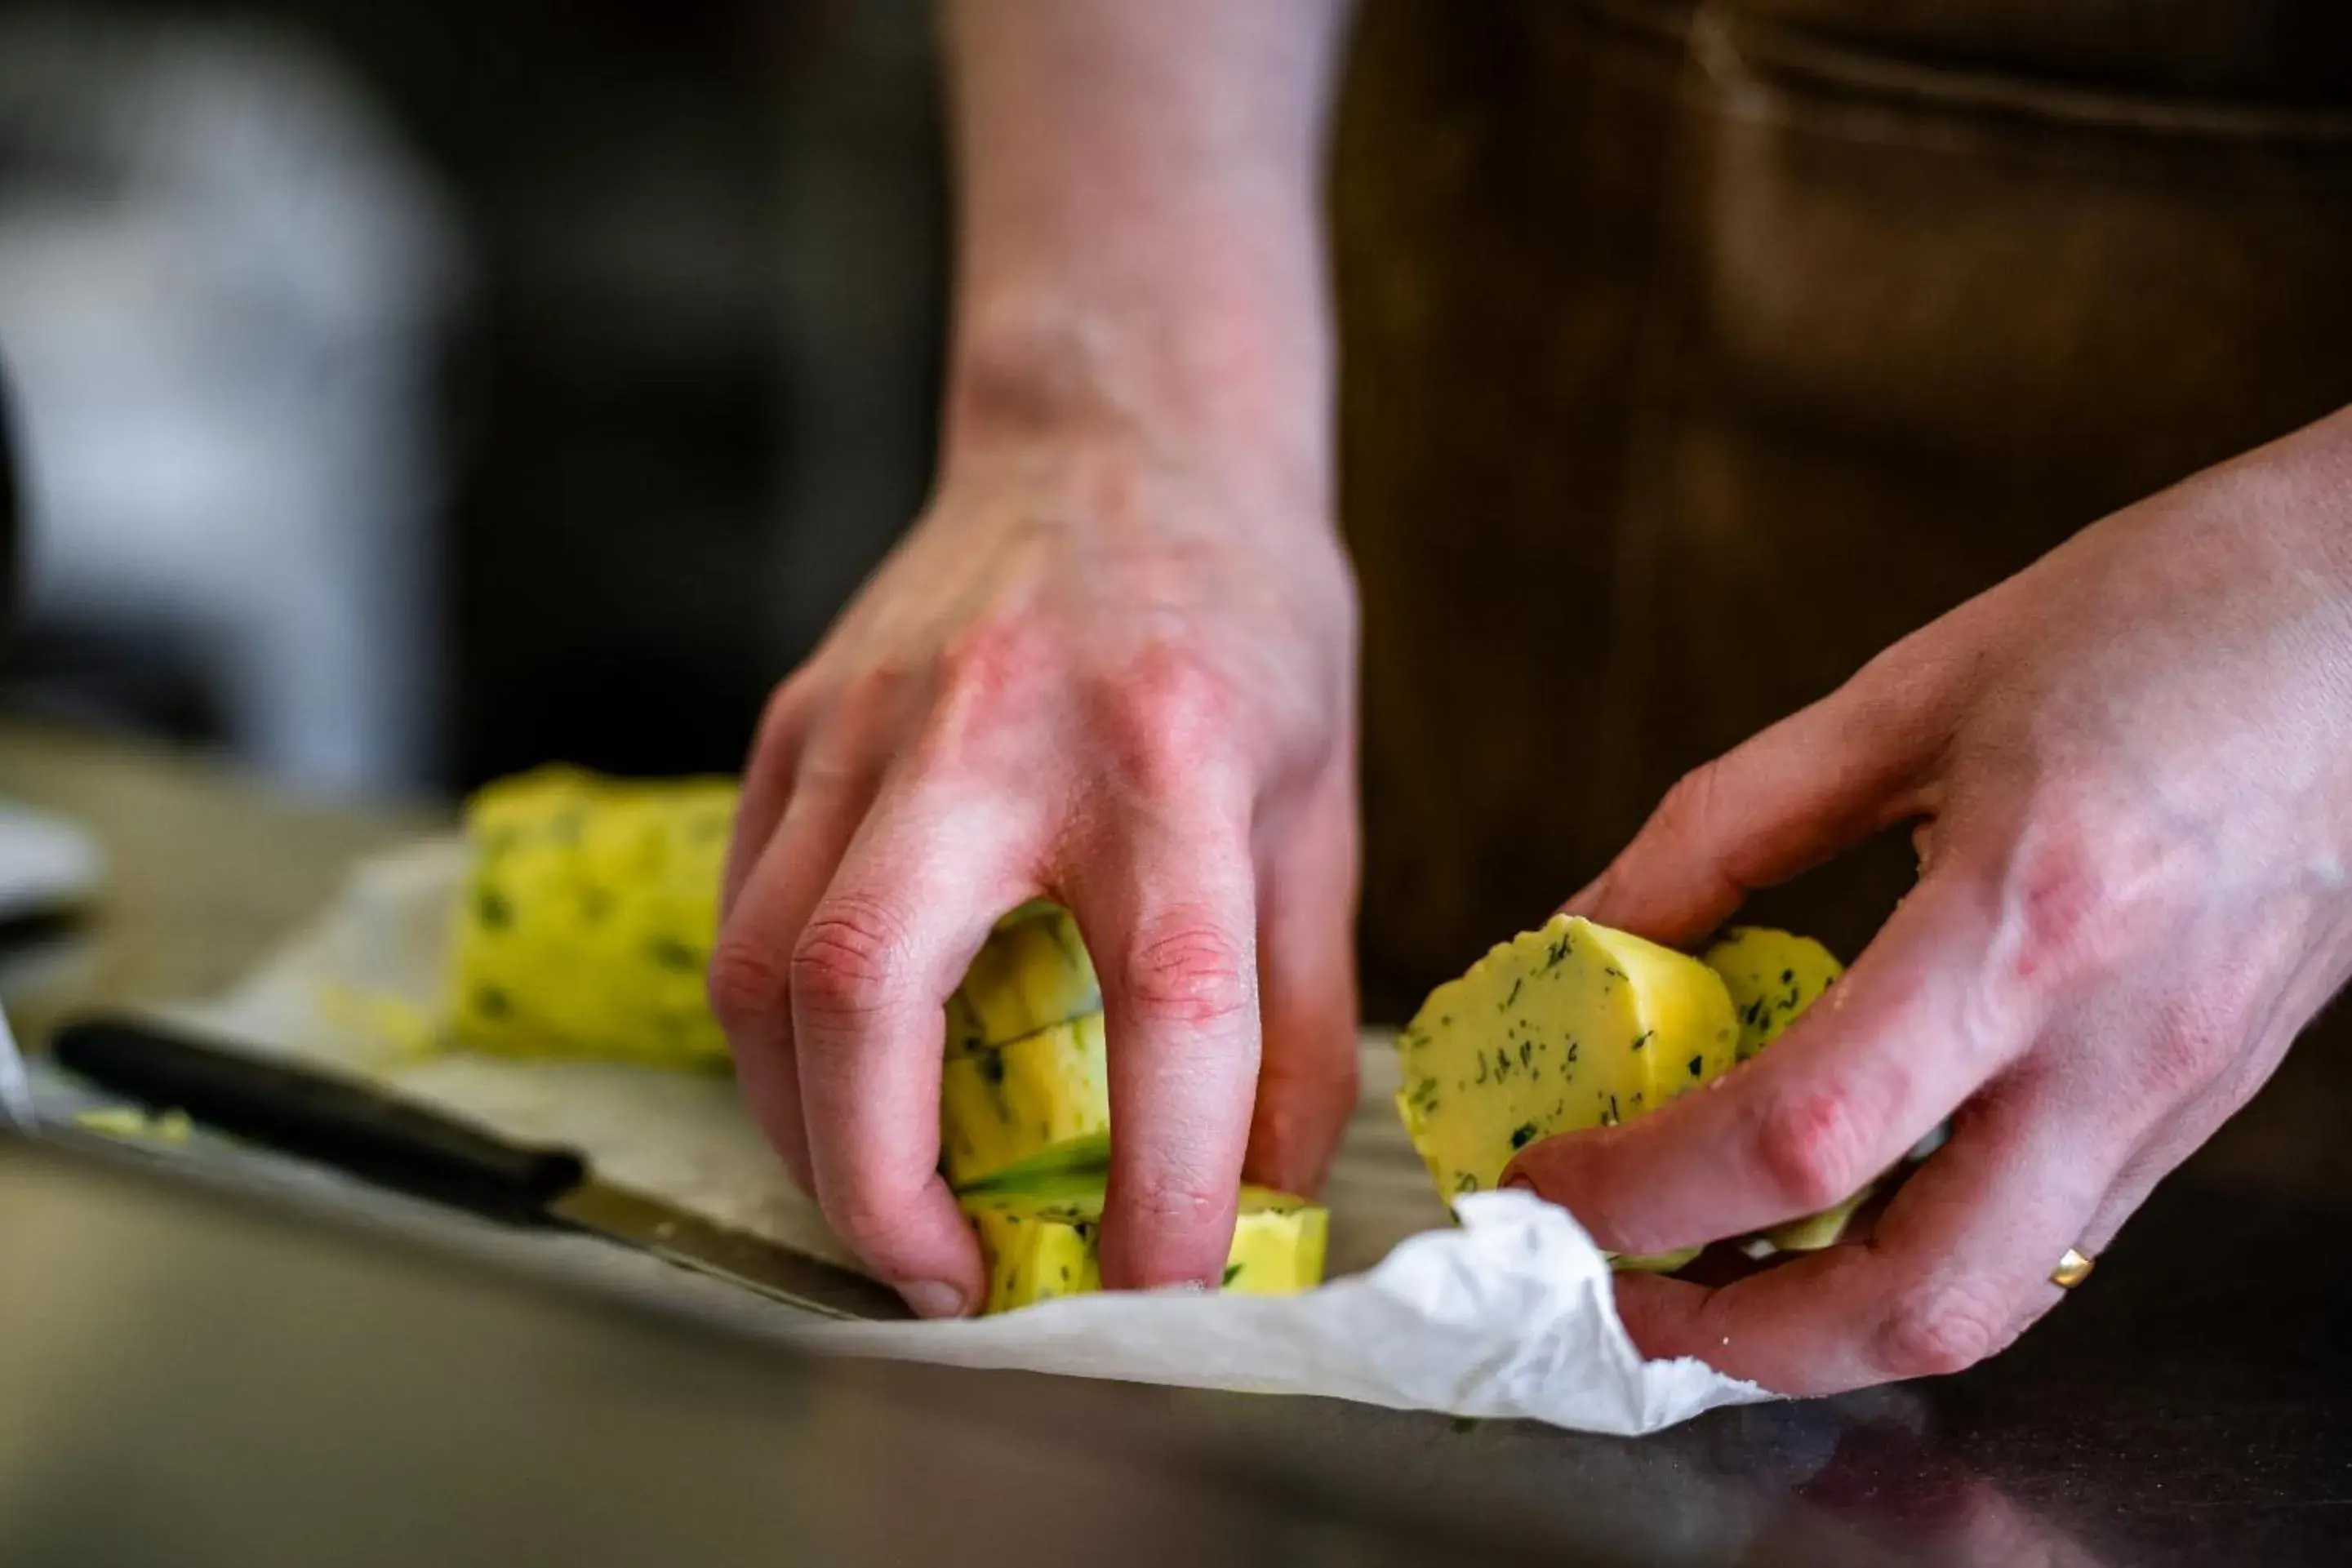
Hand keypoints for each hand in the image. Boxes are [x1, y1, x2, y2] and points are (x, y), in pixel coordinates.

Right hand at [710, 422, 1359, 1317]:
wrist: (1120, 439)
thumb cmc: (1242, 621)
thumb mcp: (1320, 802)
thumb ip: (1294, 1004)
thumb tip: (1260, 1195)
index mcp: (1172, 749)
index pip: (1167, 1004)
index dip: (1162, 1183)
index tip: (1159, 1287)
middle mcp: (996, 728)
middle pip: (863, 985)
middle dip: (881, 1186)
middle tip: (948, 1283)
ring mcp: (868, 717)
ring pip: (761, 966)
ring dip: (810, 1132)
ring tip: (893, 1207)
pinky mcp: (796, 719)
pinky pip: (743, 911)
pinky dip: (777, 1038)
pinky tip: (843, 1086)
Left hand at [1505, 407, 2351, 1393]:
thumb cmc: (2175, 614)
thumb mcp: (1910, 690)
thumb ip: (1726, 827)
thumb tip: (1583, 930)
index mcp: (2030, 916)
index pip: (1806, 1133)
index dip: (1646, 1185)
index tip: (1548, 1177)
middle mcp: (2119, 1043)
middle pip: (1920, 1304)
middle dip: (1739, 1339)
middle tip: (1619, 1285)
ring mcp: (2179, 1093)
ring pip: (1995, 1300)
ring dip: (1824, 1321)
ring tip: (1701, 1255)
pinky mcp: (2200, 1100)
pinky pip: (2047, 1234)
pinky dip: (1914, 1254)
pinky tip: (1831, 1197)